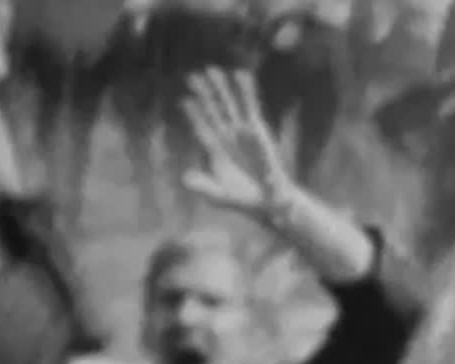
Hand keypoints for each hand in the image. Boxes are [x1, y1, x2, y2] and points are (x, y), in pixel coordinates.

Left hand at [181, 67, 293, 212]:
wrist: (269, 201)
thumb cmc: (245, 200)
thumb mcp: (220, 195)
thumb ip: (203, 186)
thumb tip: (184, 178)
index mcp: (216, 152)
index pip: (202, 129)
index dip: (193, 115)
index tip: (185, 100)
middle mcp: (228, 138)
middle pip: (213, 111)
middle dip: (204, 94)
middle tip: (193, 76)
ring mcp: (243, 132)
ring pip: (229, 105)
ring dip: (221, 88)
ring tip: (212, 70)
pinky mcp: (258, 129)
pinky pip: (250, 106)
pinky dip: (246, 90)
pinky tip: (241, 75)